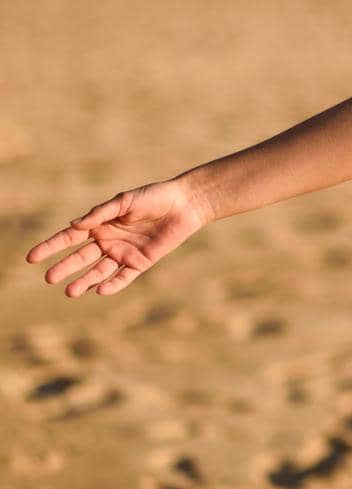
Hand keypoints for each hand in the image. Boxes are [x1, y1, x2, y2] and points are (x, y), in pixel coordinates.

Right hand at [22, 178, 212, 297]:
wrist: (184, 204)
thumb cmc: (154, 197)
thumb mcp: (125, 201)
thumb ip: (100, 213)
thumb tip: (73, 225)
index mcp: (100, 224)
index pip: (69, 238)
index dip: (50, 247)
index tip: (31, 258)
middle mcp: (108, 241)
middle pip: (80, 257)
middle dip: (65, 268)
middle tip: (49, 278)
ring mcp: (123, 253)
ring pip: (98, 271)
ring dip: (85, 281)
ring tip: (70, 291)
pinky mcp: (140, 262)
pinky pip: (123, 277)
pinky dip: (112, 284)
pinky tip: (100, 290)